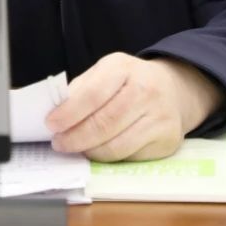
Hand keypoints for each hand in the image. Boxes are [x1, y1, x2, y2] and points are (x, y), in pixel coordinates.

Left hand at [45, 53, 223, 161]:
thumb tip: (55, 114)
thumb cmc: (129, 82)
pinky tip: (101, 151)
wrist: (173, 90)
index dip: (69, 113)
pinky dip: (110, 158)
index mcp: (123, 68)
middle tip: (60, 144)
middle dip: (76, 138)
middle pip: (104, 124)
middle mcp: (146, 90)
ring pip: (117, 146)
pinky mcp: (168, 140)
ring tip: (77, 149)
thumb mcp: (105, 73)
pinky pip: (131, 157)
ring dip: (91, 152)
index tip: (51, 125)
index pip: (92, 94)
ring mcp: (160, 116)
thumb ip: (80, 90)